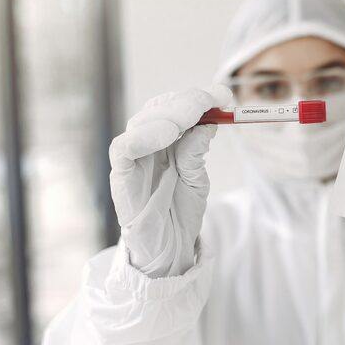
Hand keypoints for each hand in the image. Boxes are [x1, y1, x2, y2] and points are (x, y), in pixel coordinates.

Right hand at [109, 85, 231, 276]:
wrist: (167, 249)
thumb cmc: (179, 212)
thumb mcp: (197, 179)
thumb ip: (196, 152)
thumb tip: (208, 123)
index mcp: (167, 141)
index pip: (178, 107)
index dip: (200, 98)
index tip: (225, 95)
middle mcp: (147, 144)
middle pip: (160, 109)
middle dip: (188, 101)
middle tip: (212, 100)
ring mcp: (132, 157)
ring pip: (143, 122)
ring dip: (171, 114)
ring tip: (193, 114)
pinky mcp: (120, 175)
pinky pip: (124, 148)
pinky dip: (143, 137)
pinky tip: (167, 134)